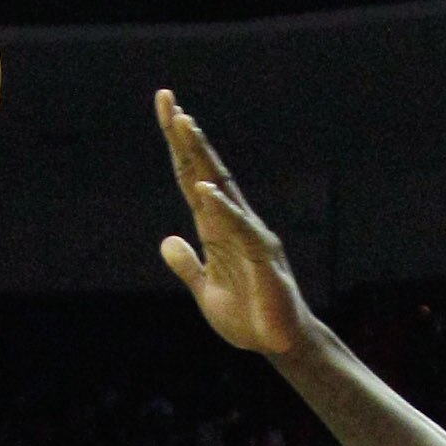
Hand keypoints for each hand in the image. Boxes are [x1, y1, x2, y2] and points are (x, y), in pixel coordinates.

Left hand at [155, 92, 308, 353]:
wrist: (280, 345)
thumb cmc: (249, 319)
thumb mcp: (206, 291)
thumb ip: (188, 265)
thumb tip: (168, 242)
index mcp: (217, 231)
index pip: (192, 181)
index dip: (177, 150)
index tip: (165, 112)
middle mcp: (234, 225)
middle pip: (205, 173)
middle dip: (185, 137)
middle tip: (167, 101)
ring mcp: (249, 237)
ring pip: (221, 189)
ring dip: (201, 157)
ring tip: (184, 124)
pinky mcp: (262, 259)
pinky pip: (239, 230)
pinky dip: (222, 210)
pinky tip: (204, 190)